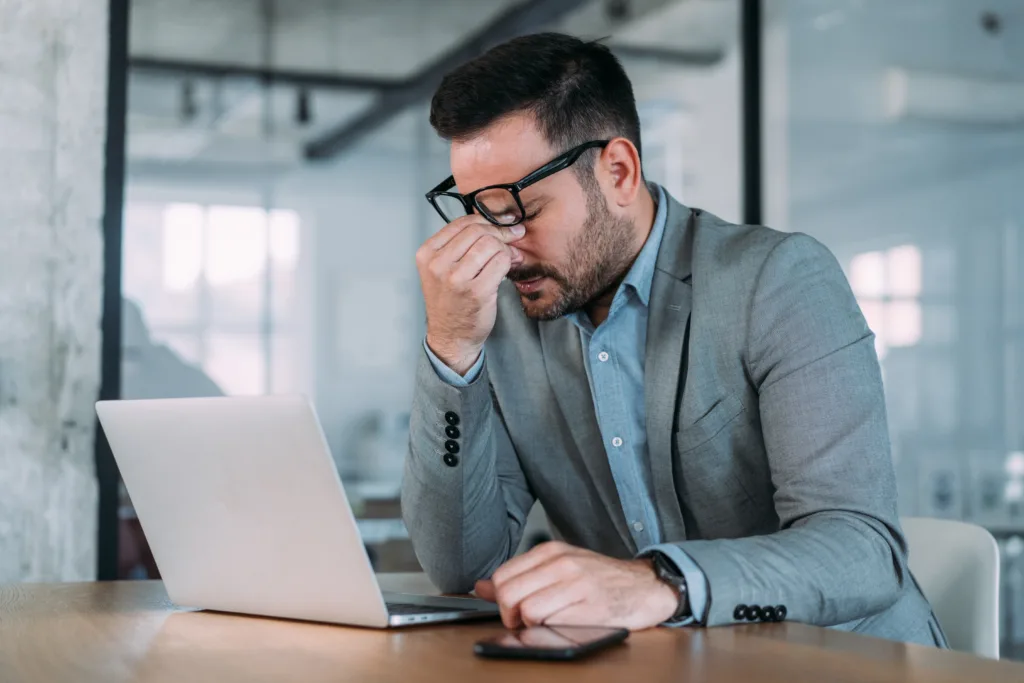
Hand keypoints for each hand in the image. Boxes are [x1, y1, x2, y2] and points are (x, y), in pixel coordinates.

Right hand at [416, 215, 524, 374]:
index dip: (486, 219)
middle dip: (500, 232)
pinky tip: (507, 268)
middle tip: (512, 238)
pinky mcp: (477, 291)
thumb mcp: (441, 269)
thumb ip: (461, 245)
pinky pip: (501, 262)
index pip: (461, 223)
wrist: (451, 336)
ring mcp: (456, 279)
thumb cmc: (450, 302)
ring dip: (505, 248)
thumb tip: (498, 224)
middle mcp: (438, 264)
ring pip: (491, 244)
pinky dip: (509, 261)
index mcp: (427, 254)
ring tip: (508, 256)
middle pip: (478, 231)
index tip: (502, 222)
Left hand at [473, 541, 677, 630]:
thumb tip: (481, 587)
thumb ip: (520, 577)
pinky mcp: (591, 608)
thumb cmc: (601, 579)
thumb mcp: (559, 568)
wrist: (646, 586)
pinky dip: (552, 631)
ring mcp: (577, 584)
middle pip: (510, 595)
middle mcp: (562, 564)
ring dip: (533, 626)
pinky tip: (565, 625)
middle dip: (512, 616)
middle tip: (527, 622)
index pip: (503, 576)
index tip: (515, 609)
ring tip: (549, 623)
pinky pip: (553, 624)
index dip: (502, 600)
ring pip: (528, 611)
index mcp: (551, 552)